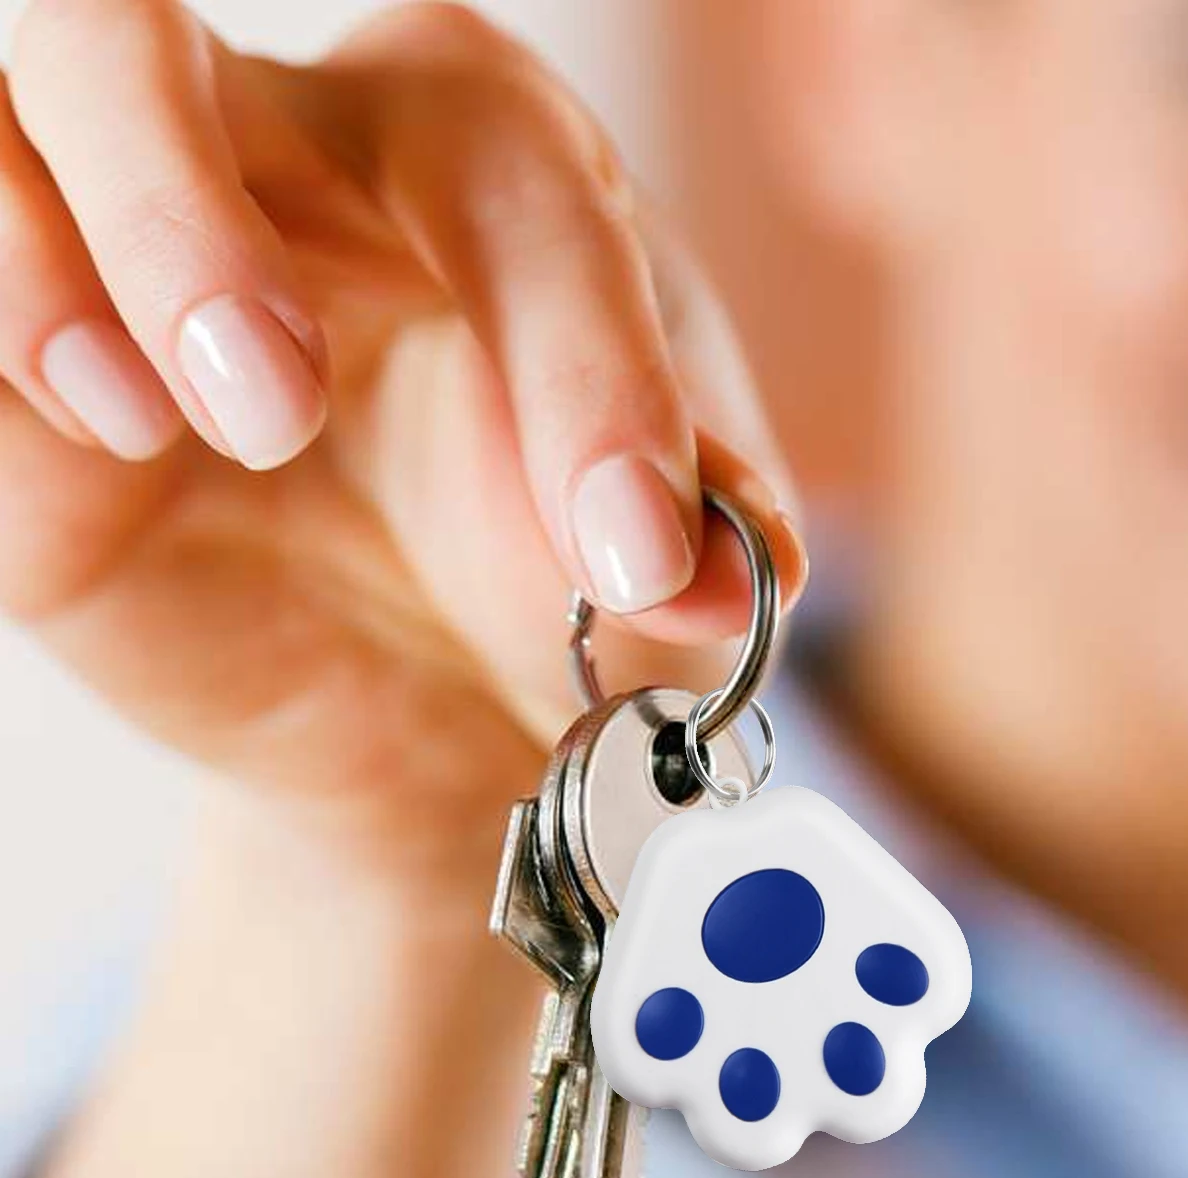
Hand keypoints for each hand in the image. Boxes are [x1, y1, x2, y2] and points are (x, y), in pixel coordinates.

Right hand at [0, 0, 805, 889]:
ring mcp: (127, 257)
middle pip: (138, 30)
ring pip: (3, 115)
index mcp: (477, 162)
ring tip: (156, 423)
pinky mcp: (28, 392)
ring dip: (41, 257)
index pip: (506, 177)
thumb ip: (703, 537)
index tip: (638, 558)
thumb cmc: (562, 586)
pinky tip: (105, 431)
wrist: (450, 703)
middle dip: (178, 201)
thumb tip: (719, 571)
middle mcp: (282, 160)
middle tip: (271, 398)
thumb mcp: (663, 566)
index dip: (581, 366)